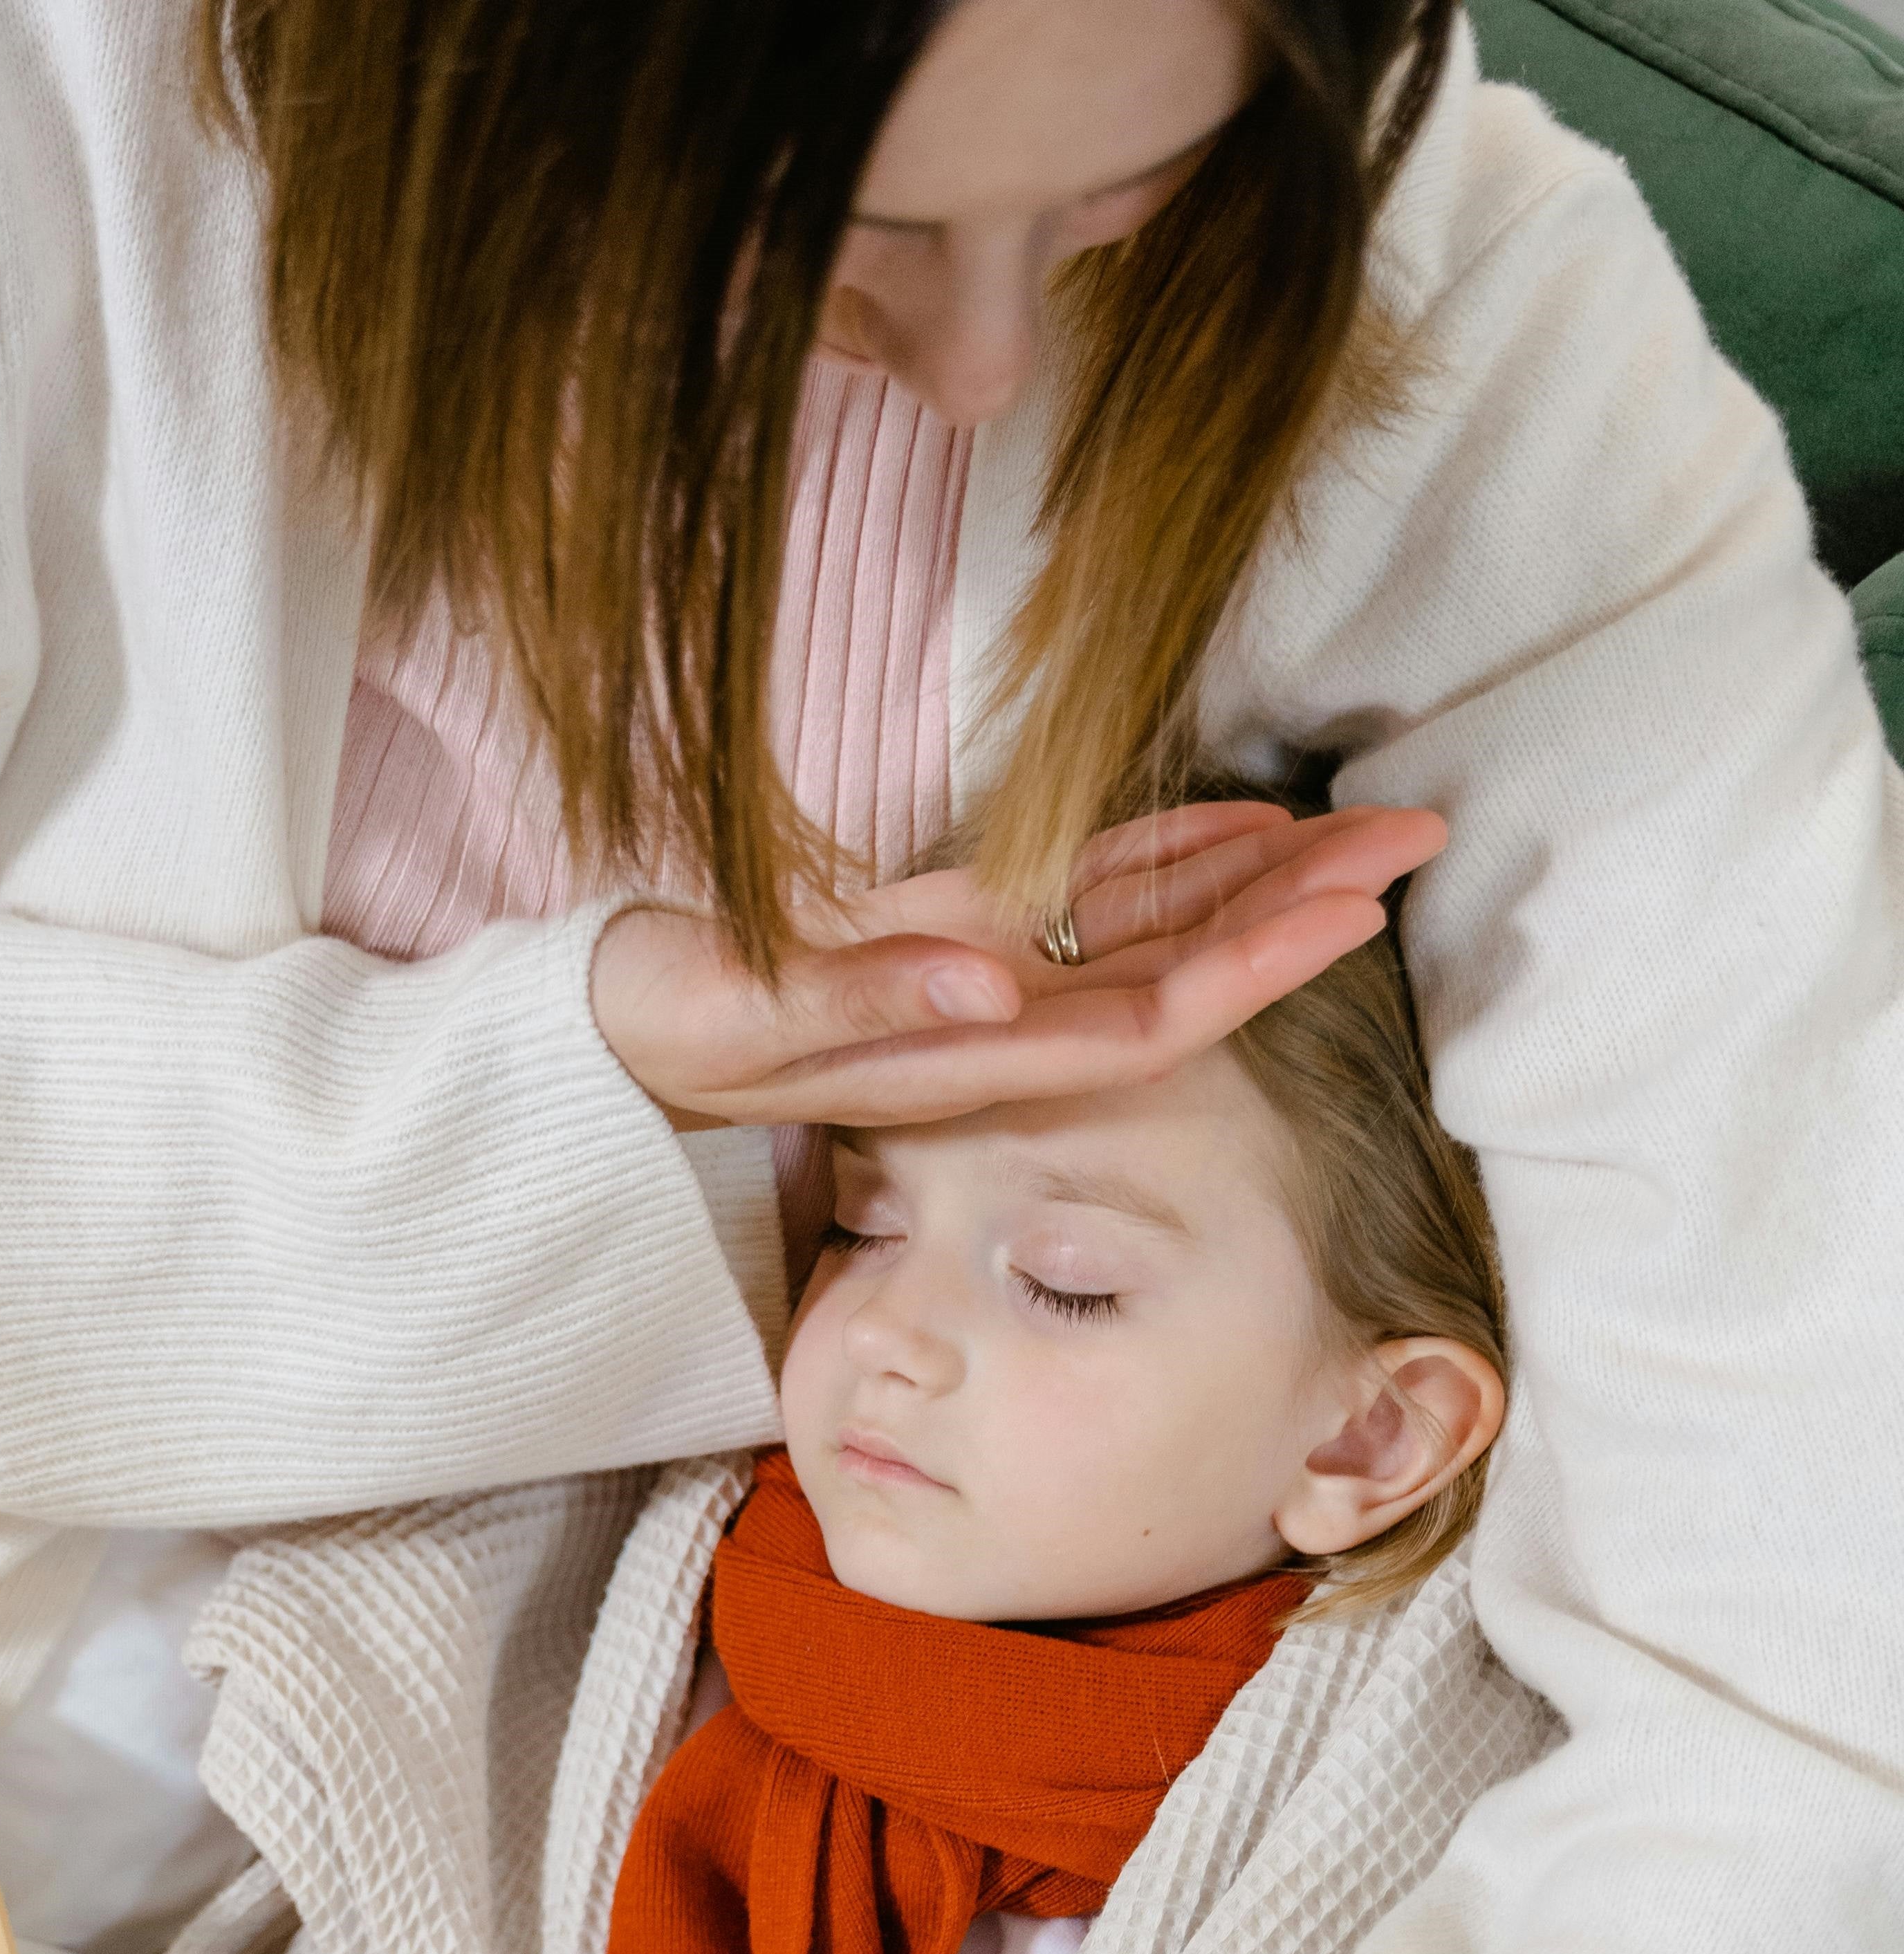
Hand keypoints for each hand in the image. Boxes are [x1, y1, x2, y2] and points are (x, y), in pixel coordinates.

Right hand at [590, 800, 1446, 1128]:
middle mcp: (1000, 1018)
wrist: (613, 1030)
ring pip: (1149, 927)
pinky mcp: (956, 930)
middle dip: (1298, 911)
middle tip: (1416, 839)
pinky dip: (1166, 859)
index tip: (1350, 912)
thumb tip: (989, 985)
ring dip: (1258, 881)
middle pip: (1181, 969)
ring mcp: (985, 974)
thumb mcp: (742, 1011)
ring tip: (1364, 827)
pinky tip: (1243, 827)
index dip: (1251, 967)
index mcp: (964, 1049)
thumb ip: (860, 999)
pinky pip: (1084, 896)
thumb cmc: (668, 1023)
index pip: (1141, 1015)